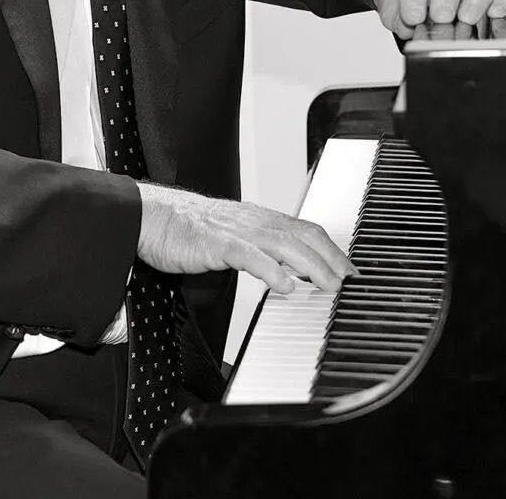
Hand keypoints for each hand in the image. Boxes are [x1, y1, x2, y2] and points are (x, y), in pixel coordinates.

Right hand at [135, 182, 355, 293]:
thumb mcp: (234, 236)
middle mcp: (255, 220)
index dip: (334, 250)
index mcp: (261, 219)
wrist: (153, 217)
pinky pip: (249, 255)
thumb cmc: (191, 230)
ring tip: (329, 288)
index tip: (352, 273)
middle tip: (350, 286)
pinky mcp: (216, 243)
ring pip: (284, 244)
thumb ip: (262, 250)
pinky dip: (271, 270)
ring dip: (312, 267)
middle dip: (332, 260)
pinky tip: (285, 287)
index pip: (308, 230)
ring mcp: (237, 230)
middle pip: (304, 236)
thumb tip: (289, 272)